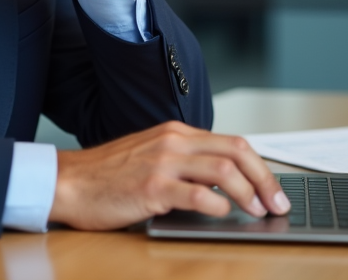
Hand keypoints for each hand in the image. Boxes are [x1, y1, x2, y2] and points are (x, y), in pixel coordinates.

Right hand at [47, 121, 290, 230]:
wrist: (69, 182)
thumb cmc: (107, 176)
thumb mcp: (151, 157)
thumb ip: (184, 164)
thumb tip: (224, 187)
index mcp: (176, 133)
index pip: (233, 143)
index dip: (260, 167)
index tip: (274, 189)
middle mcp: (174, 141)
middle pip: (237, 151)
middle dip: (265, 179)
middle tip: (278, 204)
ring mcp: (163, 162)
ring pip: (224, 170)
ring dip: (249, 193)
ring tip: (258, 212)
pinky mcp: (152, 186)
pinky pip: (198, 194)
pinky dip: (218, 206)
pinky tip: (222, 215)